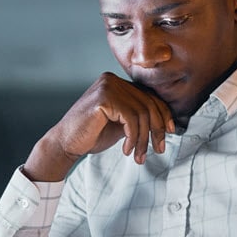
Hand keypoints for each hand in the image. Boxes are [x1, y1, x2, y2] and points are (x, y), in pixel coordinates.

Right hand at [24, 73, 175, 180]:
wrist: (65, 143)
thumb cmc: (92, 135)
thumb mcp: (122, 124)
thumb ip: (139, 117)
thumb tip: (166, 122)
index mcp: (117, 82)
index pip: (149, 96)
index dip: (164, 114)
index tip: (171, 132)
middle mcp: (112, 80)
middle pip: (148, 104)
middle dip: (157, 130)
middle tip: (159, 149)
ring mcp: (107, 86)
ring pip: (141, 114)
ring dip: (143, 139)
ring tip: (139, 156)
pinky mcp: (104, 98)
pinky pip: (131, 119)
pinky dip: (133, 138)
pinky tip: (127, 150)